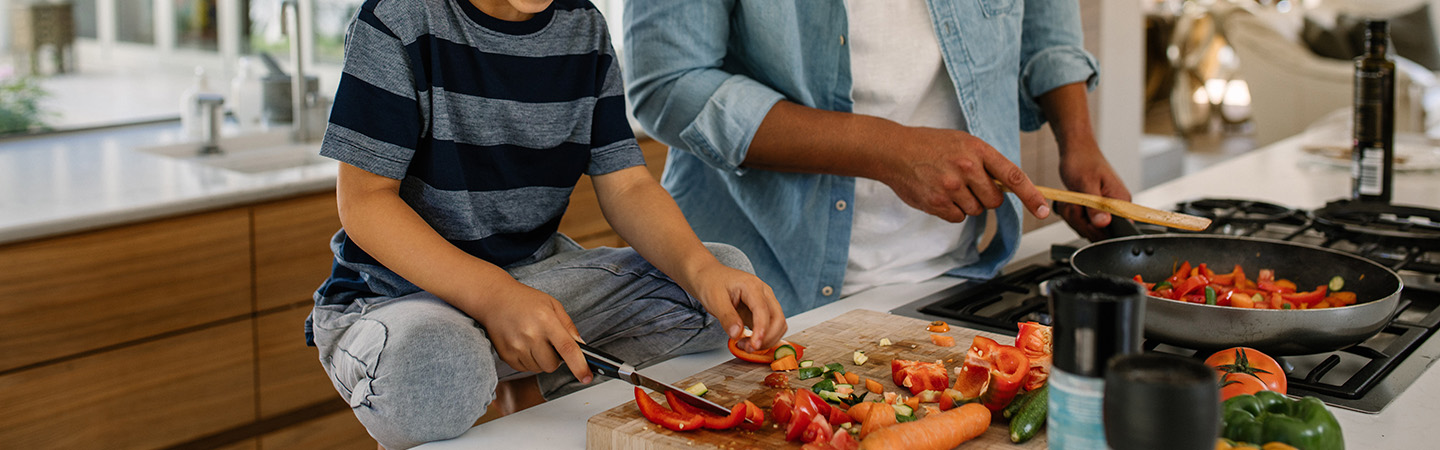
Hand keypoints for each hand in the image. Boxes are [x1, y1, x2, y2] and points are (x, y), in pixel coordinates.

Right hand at [461, 284, 592, 383]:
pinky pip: (525, 369)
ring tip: (533, 340)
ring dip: (541, 360)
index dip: (579, 365)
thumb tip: (581, 346)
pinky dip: (529, 360)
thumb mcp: (552, 305)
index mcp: (546, 320)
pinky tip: (523, 344)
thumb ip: (568, 326)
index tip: (586, 377)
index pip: (567, 348)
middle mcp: (530, 334)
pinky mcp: (506, 355)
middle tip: (549, 342)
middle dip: (555, 358)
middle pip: (552, 365)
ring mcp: (516, 346)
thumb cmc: (525, 300)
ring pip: (539, 369)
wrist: (494, 299)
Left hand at [683, 262, 786, 352]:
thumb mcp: (714, 300)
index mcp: (752, 286)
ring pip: (778, 325)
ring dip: (767, 340)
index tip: (754, 345)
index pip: (763, 310)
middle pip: (778, 319)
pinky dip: (764, 338)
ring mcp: (765, 302)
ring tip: (745, 345)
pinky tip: (748, 342)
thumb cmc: (712, 284)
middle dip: (767, 338)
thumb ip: (727, 317)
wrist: (710, 277)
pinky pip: (771, 327)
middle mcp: (764, 293)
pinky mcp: (762, 311)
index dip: (761, 330)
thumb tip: (737, 334)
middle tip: (748, 348)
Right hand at [877, 126, 1050, 222]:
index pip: (1013, 176)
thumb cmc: (930, 145)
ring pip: (976, 210)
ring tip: (948, 185)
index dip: (1032, 196)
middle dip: (986, 197)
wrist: (895, 150)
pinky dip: (951, 211)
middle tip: (968, 184)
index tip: (1044, 210)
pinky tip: (939, 194)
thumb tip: (1007, 186)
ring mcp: (951, 186)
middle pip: (994, 200)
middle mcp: (967, 168)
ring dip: (966, 203)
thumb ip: (985, 162)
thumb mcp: (963, 142)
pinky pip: (957, 218)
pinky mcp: (937, 203)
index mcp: (977, 150)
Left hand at [1057, 143, 1131, 240]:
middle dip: (1080, 221)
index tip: (1085, 215)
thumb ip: (1095, 206)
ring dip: (1074, 216)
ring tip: (1073, 199)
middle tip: (1074, 203)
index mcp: (1121, 202)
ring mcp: (1106, 211)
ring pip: (1087, 230)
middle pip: (1099, 234)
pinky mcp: (1096, 211)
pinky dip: (1072, 215)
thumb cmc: (1083, 161)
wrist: (1076, 151)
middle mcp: (1117, 209)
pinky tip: (1071, 202)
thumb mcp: (1086, 184)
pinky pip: (1082, 223)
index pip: (1117, 231)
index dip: (1097, 229)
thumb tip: (1104, 223)